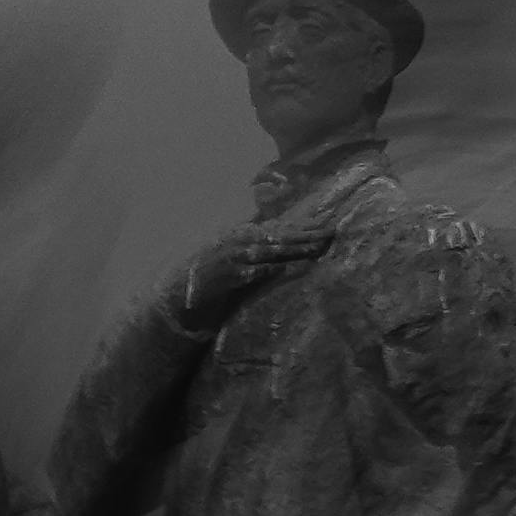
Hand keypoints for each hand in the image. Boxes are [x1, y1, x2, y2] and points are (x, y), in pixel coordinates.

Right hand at [175, 214, 347, 337]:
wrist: (183, 292)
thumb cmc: (215, 275)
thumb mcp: (239, 255)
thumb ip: (260, 245)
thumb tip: (286, 237)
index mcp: (245, 233)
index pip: (281, 227)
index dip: (305, 225)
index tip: (328, 223)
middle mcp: (240, 240)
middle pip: (279, 235)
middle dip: (306, 234)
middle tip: (331, 231)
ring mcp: (233, 258)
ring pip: (268, 251)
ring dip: (292, 248)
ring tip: (316, 247)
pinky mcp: (227, 277)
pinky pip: (252, 273)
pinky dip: (268, 269)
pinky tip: (284, 267)